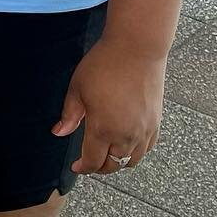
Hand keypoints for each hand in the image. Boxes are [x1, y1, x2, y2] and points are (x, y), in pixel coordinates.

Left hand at [51, 35, 165, 175]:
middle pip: (114, 165)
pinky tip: (127, 144)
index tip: (76, 166)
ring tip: (108, 155)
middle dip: (100, 168)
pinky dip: (136, 152)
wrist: (137, 49)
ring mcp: (144, 130)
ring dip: (119, 162)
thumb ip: (69, 115)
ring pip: (132, 160)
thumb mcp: (77, 89)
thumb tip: (59, 132)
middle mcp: (126, 135)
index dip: (83, 168)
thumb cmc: (105, 65)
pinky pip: (147, 147)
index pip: (93, 162)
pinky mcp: (156, 121)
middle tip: (90, 162)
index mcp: (103, 129)